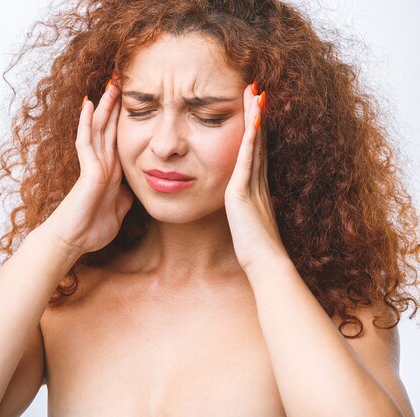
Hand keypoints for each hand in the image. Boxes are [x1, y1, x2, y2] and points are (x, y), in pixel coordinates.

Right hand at [42, 79, 133, 254]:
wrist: (73, 241)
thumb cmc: (91, 229)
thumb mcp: (118, 211)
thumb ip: (125, 198)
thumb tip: (134, 190)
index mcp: (112, 172)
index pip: (119, 140)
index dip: (125, 121)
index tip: (136, 103)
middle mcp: (102, 164)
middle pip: (109, 128)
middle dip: (117, 106)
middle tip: (124, 82)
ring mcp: (93, 164)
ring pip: (98, 128)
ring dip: (104, 106)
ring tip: (111, 83)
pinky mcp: (87, 170)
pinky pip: (86, 140)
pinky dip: (87, 122)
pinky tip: (89, 104)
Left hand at [224, 83, 288, 273]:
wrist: (265, 262)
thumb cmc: (256, 248)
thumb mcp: (249, 221)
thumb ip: (247, 208)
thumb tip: (244, 205)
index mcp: (256, 185)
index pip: (256, 149)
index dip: (256, 127)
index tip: (255, 107)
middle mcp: (257, 180)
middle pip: (257, 139)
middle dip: (256, 113)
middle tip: (257, 88)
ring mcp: (252, 184)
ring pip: (254, 143)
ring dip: (255, 117)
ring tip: (255, 92)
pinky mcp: (243, 191)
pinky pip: (248, 159)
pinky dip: (251, 138)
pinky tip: (253, 119)